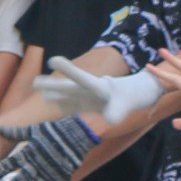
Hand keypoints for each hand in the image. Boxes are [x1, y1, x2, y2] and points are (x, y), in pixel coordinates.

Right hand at [32, 60, 164, 131]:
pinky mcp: (94, 105)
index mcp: (101, 86)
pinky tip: (52, 102)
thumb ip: (118, 110)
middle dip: (53, 84)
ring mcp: (92, 97)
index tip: (53, 60)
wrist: (146, 91)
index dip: (68, 70)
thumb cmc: (139, 94)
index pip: (82, 78)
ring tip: (38, 90)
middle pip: (70, 87)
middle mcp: (93, 90)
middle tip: (34, 82)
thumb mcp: (131, 103)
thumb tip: (108, 120)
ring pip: (70, 95)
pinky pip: (76, 105)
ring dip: (55, 92)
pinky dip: (63, 104)